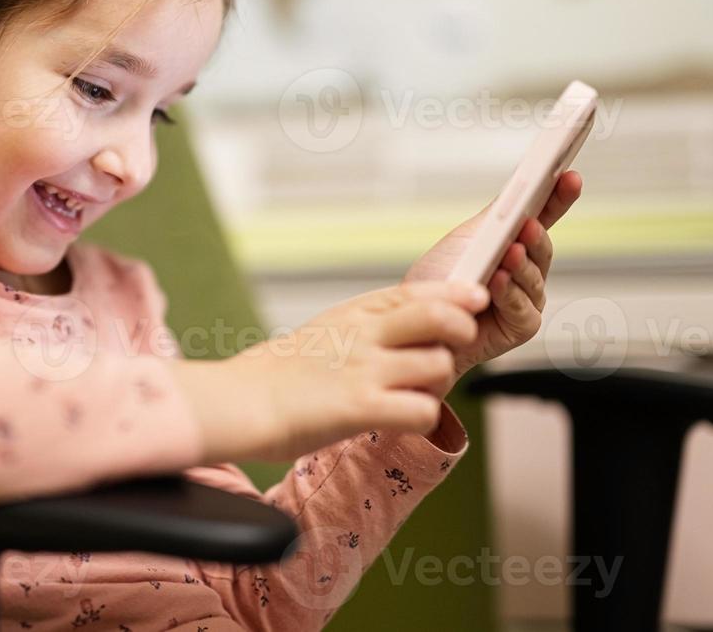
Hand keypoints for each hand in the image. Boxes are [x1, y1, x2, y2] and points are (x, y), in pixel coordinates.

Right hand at [218, 280, 490, 462]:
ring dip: (438, 384)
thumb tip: (401, 327)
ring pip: (439, 366)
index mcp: (354, 314)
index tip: (474, 300)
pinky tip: (403, 420)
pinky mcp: (361, 407)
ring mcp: (363, 369)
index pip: (417, 291)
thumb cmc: (275, 375)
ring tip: (415, 394)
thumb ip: (363, 327)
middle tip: (450, 351)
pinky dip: (423, 419)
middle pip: (439, 317)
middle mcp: (363, 335)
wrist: (239, 401)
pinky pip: (423, 411)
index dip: (454, 295)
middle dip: (460, 331)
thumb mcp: (324, 332)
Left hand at [404, 171, 582, 381]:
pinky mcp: (520, 326)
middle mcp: (526, 270)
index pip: (544, 216)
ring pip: (534, 278)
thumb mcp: (467, 237)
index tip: (570, 177)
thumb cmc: (440, 279)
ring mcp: (527, 298)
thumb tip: (523, 185)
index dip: (559, 197)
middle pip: (542, 248)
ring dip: (521, 265)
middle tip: (529, 223)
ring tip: (510, 252)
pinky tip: (497, 281)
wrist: (420, 321)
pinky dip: (509, 293)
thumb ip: (497, 214)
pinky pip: (522, 308)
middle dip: (537, 235)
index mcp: (515, 242)